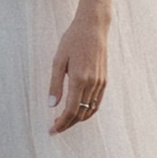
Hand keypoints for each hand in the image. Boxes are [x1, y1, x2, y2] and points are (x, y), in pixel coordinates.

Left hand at [48, 7, 108, 132]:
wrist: (93, 27)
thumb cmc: (73, 41)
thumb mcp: (58, 60)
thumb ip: (55, 84)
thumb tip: (52, 105)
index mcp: (79, 79)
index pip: (71, 110)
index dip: (61, 123)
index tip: (52, 130)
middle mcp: (92, 84)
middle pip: (80, 113)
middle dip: (67, 124)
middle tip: (54, 128)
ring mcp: (100, 83)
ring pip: (89, 110)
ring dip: (77, 119)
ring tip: (64, 121)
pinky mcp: (104, 81)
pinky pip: (96, 103)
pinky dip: (87, 112)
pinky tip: (78, 112)